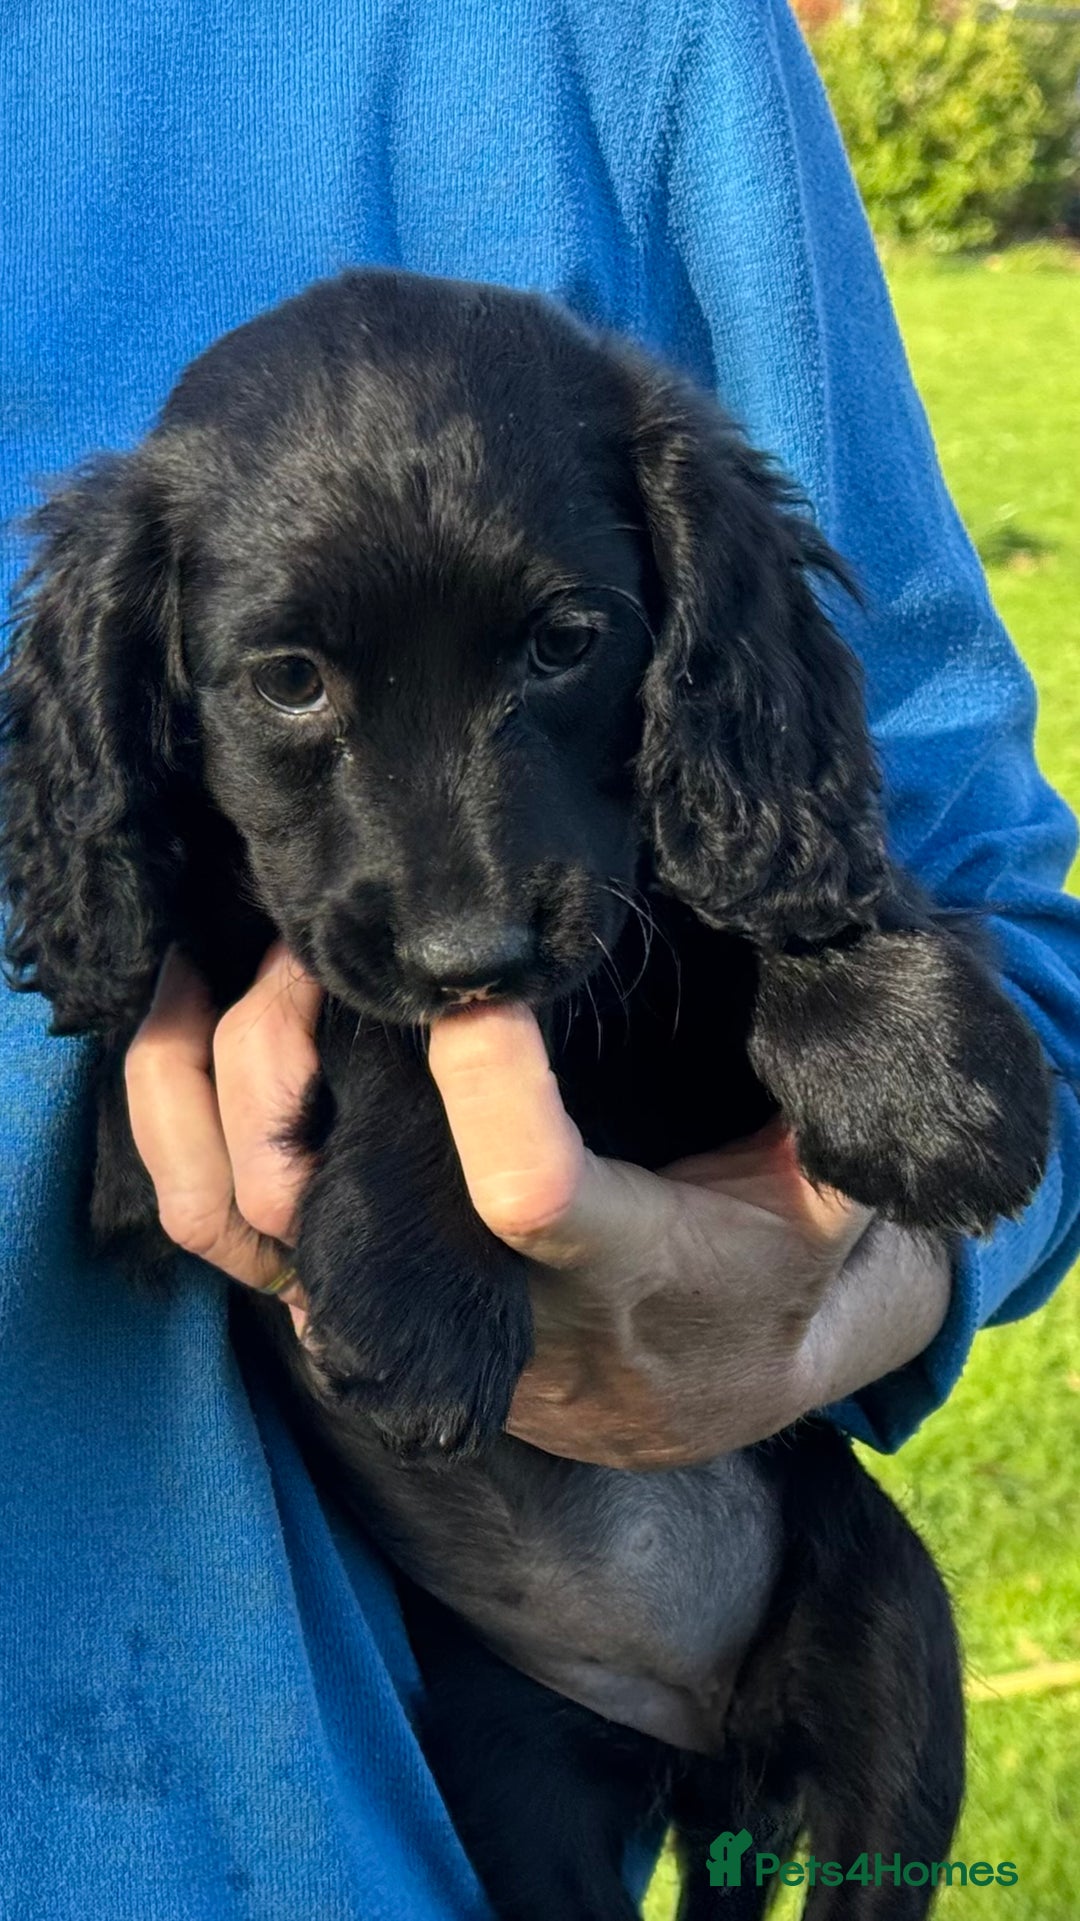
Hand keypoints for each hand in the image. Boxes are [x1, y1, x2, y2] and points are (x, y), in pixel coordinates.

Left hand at [126, 950, 951, 1467]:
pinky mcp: (339, 1291)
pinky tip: (179, 1018)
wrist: (698, 1387)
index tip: (479, 977)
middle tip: (318, 933)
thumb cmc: (769, 1264)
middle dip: (295, 1054)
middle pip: (334, 1202)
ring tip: (208, 951)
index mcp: (616, 1267)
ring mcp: (392, 1306)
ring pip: (240, 1218)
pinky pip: (218, 1224)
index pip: (525, 1192)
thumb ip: (840, 1119)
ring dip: (202, 1082)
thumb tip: (840, 998)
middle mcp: (480, 1308)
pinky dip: (176, 1120)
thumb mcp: (838, 1199)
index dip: (488, 1087)